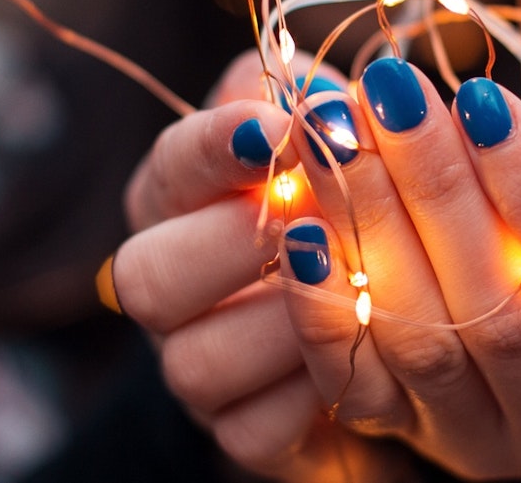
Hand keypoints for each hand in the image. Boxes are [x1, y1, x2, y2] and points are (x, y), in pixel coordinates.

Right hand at [113, 52, 410, 480]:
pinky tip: (361, 357)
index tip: (276, 127)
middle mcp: (168, 283)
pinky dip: (309, 398)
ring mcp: (196, 365)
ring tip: (355, 292)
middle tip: (303, 221)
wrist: (375, 316)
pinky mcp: (242, 431)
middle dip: (230, 246)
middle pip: (145, 276)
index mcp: (180, 198)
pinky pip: (253, 431)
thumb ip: (313, 100)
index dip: (215, 147)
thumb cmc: (348, 200)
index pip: (170, 168)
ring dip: (282, 327)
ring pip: (196, 363)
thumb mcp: (332, 135)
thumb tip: (320, 88)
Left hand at [275, 56, 520, 481]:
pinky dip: (322, 301)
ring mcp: (484, 443)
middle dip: (436, 191)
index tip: (482, 99)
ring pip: (419, 340)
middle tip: (390, 92)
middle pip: (496, 317)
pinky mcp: (409, 435)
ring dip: (368, 225)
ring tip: (337, 128)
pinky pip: (354, 378)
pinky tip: (298, 222)